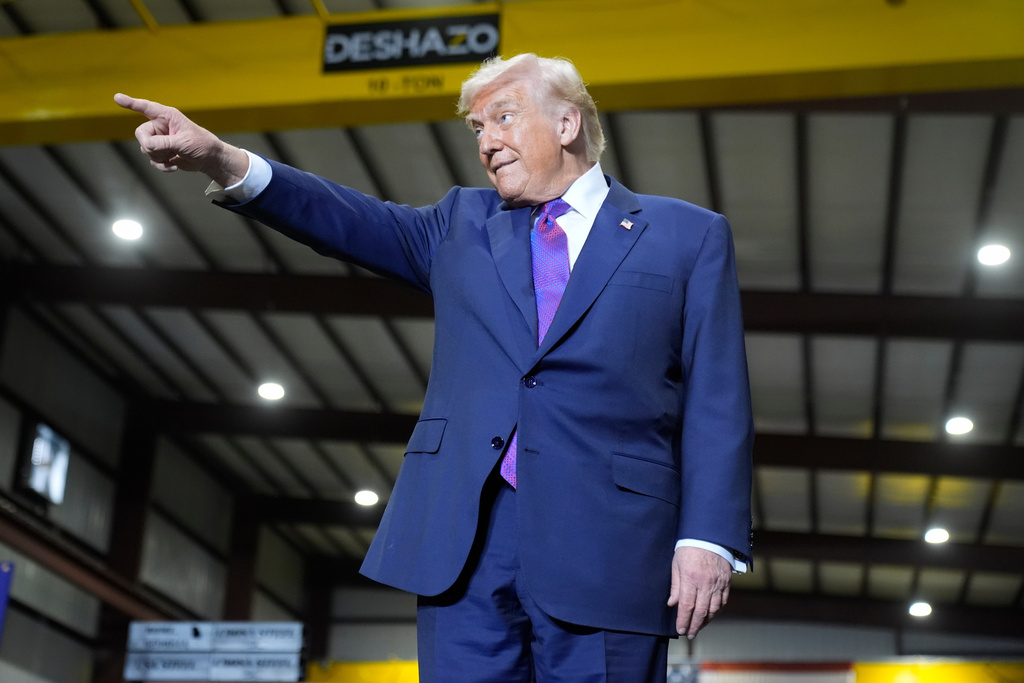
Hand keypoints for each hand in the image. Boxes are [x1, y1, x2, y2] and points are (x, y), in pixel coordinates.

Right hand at [114, 93, 248, 186]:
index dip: (131, 103)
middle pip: (141, 134)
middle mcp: (160, 126)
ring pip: (145, 148)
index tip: (117, 98)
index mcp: (167, 116)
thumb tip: (147, 145)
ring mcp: (160, 139)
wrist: (209, 160)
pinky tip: (174, 165)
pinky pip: (152, 159)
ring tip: (174, 157)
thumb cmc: (202, 145)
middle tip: (165, 152)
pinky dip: (161, 165)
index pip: (146, 108)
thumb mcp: (184, 143)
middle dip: (151, 146)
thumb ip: (165, 143)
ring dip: (158, 157)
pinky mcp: (161, 152)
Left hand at [667, 545, 730, 638]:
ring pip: (714, 609)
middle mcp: (706, 583)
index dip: (683, 620)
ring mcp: (718, 583)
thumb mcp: (676, 564)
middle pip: (701, 611)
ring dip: (706, 621)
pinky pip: (723, 601)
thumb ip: (675, 585)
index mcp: (691, 578)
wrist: (709, 536)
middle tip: (690, 634)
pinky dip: (717, 610)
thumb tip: (672, 603)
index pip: (687, 606)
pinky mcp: (726, 582)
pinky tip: (710, 615)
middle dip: (694, 625)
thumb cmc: (689, 548)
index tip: (680, 629)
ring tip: (699, 627)